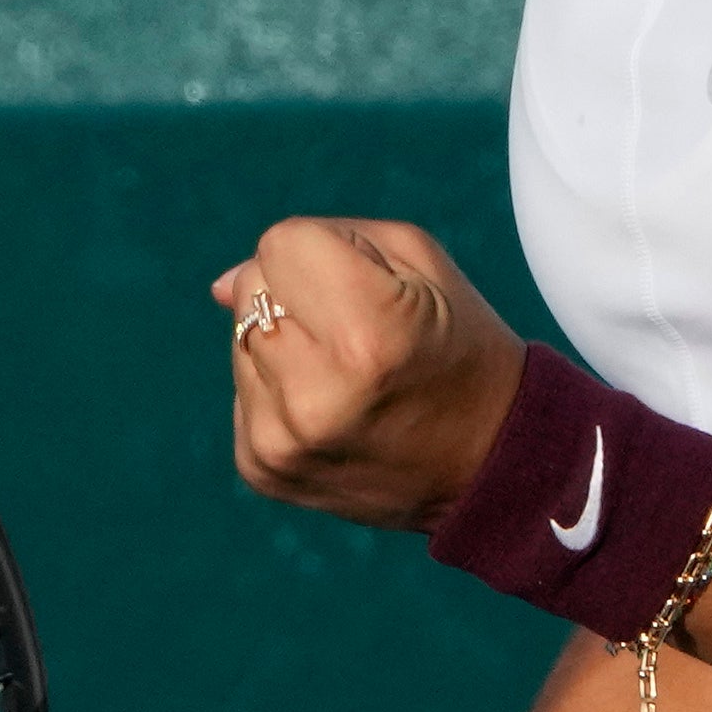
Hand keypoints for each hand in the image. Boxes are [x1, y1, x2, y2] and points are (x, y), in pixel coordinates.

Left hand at [213, 217, 529, 531]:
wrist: (488, 463)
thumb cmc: (459, 346)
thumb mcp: (420, 264)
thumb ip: (323, 242)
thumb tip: (223, 285)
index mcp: (366, 335)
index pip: (280, 244)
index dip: (323, 252)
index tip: (366, 285)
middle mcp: (315, 395)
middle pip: (251, 290)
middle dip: (297, 293)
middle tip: (358, 330)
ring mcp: (283, 441)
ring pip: (240, 340)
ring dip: (284, 342)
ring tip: (346, 371)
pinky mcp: (264, 469)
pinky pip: (243, 393)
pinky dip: (278, 390)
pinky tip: (330, 407)